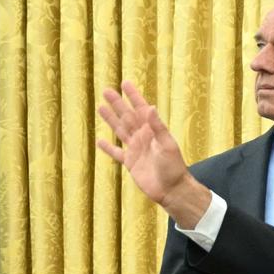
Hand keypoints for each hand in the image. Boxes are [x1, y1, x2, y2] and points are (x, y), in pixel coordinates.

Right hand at [95, 79, 209, 223]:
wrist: (172, 190)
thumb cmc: (174, 167)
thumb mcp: (167, 145)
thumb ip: (157, 127)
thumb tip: (150, 107)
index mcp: (152, 131)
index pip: (141, 109)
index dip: (133, 97)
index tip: (125, 83)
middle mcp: (143, 137)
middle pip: (127, 117)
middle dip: (117, 104)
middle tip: (106, 91)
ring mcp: (136, 149)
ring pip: (120, 131)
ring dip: (111, 120)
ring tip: (100, 107)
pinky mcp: (131, 163)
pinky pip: (117, 153)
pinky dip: (107, 148)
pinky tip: (99, 141)